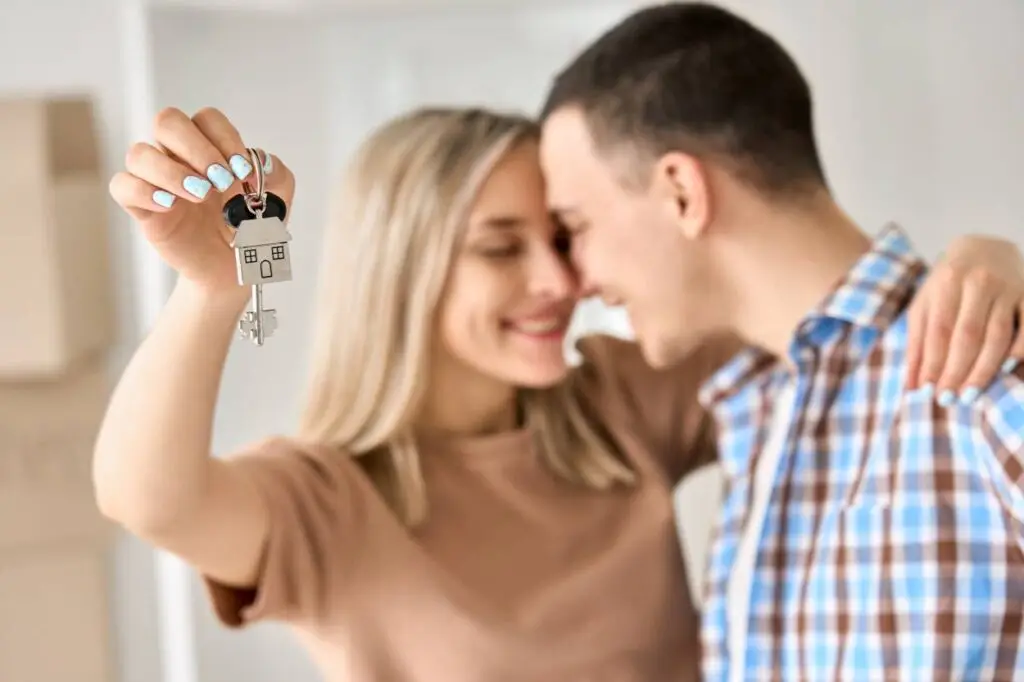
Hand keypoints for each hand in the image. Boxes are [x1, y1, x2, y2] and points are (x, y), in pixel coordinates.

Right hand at [110, 107, 295, 293]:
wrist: (235, 268)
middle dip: (197, 148)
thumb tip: (260, 161)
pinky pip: (123, 186)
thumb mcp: (276, 198)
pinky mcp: (142, 208)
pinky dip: (144, 191)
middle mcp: (178, 157)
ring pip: (139, 153)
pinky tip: (170, 205)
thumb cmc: (248, 227)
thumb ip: (277, 173)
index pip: (206, 119)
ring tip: (200, 195)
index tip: (243, 170)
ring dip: (171, 171)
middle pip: (167, 121)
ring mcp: (156, 181)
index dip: (224, 137)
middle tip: (221, 180)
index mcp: (210, 147)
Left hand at [906, 235, 1023, 402]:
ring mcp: (1008, 288)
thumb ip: (916, 343)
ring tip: (970, 394)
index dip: (933, 362)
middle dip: (957, 370)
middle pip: (968, 335)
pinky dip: (1020, 349)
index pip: (939, 330)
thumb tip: (910, 386)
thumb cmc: (946, 284)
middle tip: (947, 399)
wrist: (984, 248)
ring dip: (984, 368)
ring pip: (998, 334)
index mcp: (947, 281)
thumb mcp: (924, 305)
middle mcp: (978, 282)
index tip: (927, 390)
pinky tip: (1006, 369)